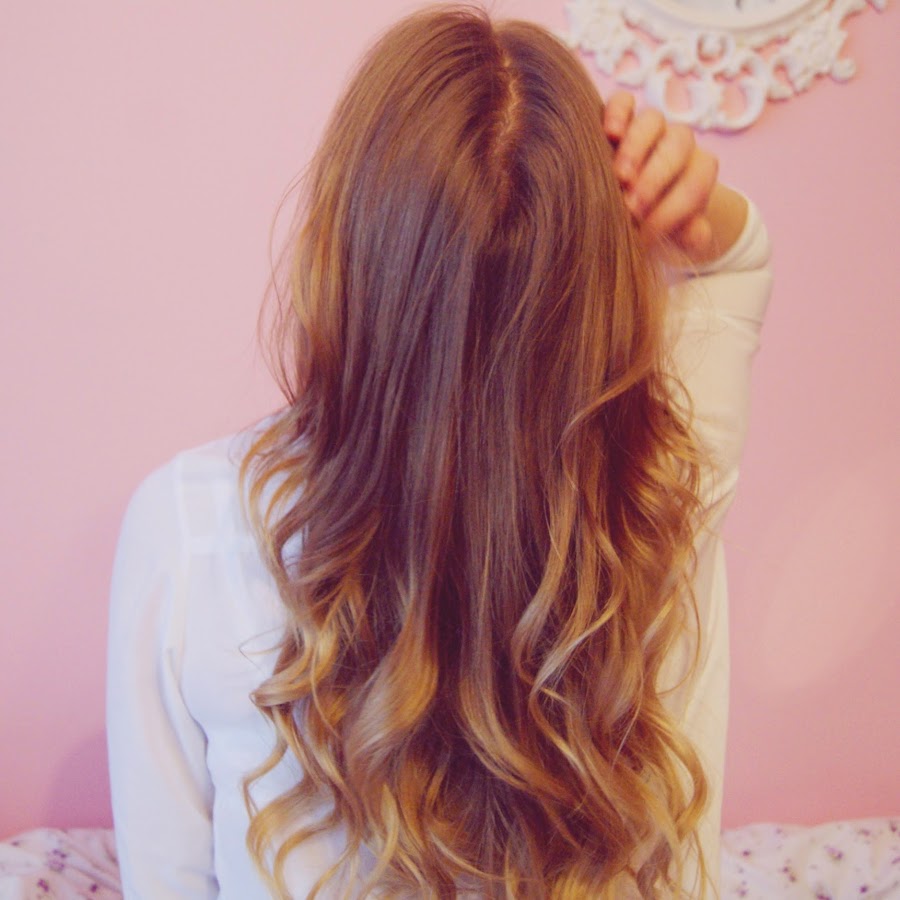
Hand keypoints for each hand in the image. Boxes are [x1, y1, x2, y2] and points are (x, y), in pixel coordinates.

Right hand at [603, 92, 717, 260]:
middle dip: (655, 178)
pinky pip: (623, 101)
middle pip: (678, 146)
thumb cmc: (651, 221)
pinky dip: (617, 113)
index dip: (674, 207)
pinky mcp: (620, 116)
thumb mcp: (671, 235)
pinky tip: (608, 134)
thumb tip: (697, 235)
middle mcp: (677, 143)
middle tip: (632, 207)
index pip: (696, 182)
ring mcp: (650, 127)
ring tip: (619, 177)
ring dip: (636, 148)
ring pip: (652, 120)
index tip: (647, 231)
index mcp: (697, 170)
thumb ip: (688, 235)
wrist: (631, 202)